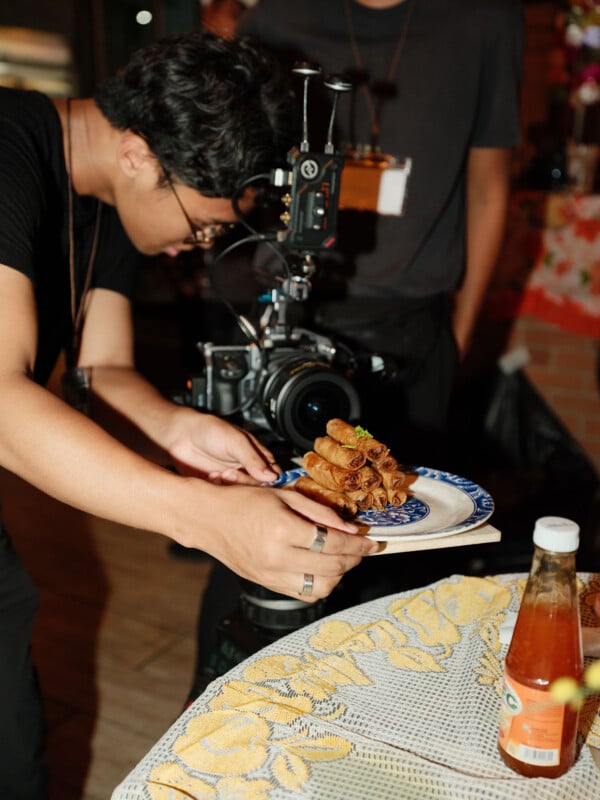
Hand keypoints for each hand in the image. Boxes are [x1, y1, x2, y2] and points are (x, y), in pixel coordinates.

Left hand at [164, 407, 279, 483]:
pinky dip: (220, 488)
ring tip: (220, 473)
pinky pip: (226, 496)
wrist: (180, 436)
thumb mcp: (236, 441)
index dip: (271, 480)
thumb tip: (272, 475)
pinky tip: (211, 477)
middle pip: (259, 487)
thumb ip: (253, 459)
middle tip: (232, 473)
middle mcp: (247, 469)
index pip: (274, 473)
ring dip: (232, 485)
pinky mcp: (219, 487)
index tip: (261, 481)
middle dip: (246, 482)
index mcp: (257, 455)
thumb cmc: (210, 431)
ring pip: (242, 493)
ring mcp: (233, 479)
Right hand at [172, 480, 379, 601]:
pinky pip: (303, 594)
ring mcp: (270, 575)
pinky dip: (320, 585)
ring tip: (342, 559)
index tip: (372, 542)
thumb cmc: (243, 501)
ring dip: (339, 575)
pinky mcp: (266, 585)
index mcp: (283, 530)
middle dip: (354, 559)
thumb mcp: (284, 495)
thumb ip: (319, 512)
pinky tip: (322, 569)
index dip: (359, 544)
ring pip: (321, 588)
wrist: (207, 519)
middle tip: (362, 549)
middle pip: (332, 567)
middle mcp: (277, 557)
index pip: (334, 543)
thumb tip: (350, 527)